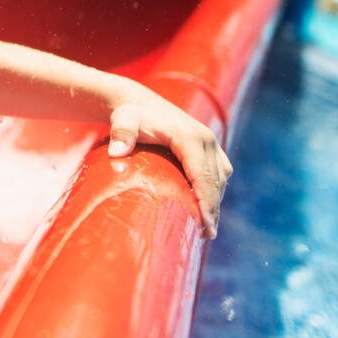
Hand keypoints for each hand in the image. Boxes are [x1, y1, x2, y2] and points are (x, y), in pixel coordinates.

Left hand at [107, 88, 232, 238]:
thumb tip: (117, 153)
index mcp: (190, 137)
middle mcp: (206, 139)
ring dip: (215, 201)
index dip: (206, 202)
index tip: (206, 226)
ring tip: (207, 228)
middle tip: (207, 234)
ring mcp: (210, 143)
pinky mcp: (209, 148)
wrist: (138, 104)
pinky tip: (207, 209)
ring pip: (220, 178)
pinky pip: (219, 174)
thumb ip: (121, 134)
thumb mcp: (123, 121)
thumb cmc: (130, 116)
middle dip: (213, 208)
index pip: (203, 175)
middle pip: (215, 181)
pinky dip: (215, 191)